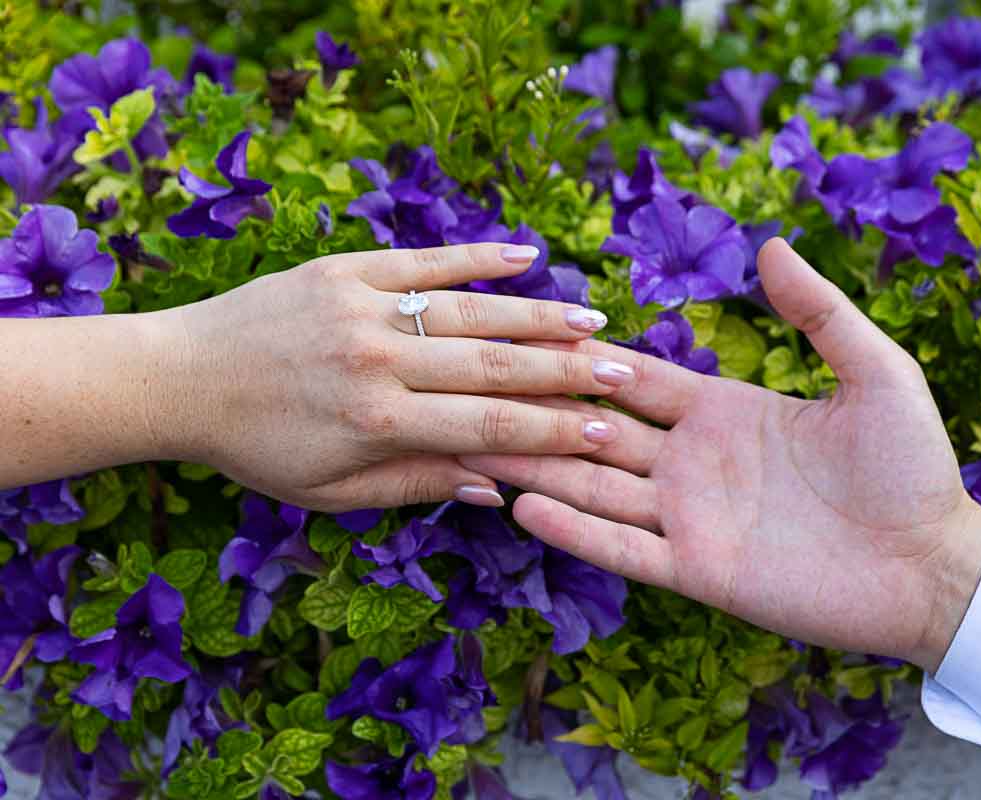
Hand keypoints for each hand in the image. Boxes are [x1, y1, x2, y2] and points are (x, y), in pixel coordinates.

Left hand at [152, 243, 632, 511]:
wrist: (179, 378)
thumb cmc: (256, 447)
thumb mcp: (331, 490)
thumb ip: (417, 485)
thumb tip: (498, 489)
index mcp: (379, 423)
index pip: (490, 427)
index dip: (554, 430)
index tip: (605, 430)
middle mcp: (380, 361)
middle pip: (495, 366)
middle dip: (566, 371)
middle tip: (623, 372)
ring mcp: (364, 307)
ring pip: (471, 310)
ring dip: (539, 315)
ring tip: (594, 321)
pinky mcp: (345, 269)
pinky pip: (424, 261)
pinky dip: (478, 257)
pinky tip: (527, 255)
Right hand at [461, 239, 980, 670]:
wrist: (932, 565)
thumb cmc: (911, 468)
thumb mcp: (874, 374)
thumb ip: (820, 313)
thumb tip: (772, 246)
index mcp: (722, 412)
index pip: (634, 378)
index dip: (582, 356)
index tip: (523, 331)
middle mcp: (692, 463)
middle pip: (596, 429)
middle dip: (539, 410)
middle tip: (471, 385)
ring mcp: (689, 518)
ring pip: (594, 486)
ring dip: (537, 465)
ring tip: (473, 442)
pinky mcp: (697, 569)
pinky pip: (622, 548)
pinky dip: (574, 529)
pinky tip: (525, 505)